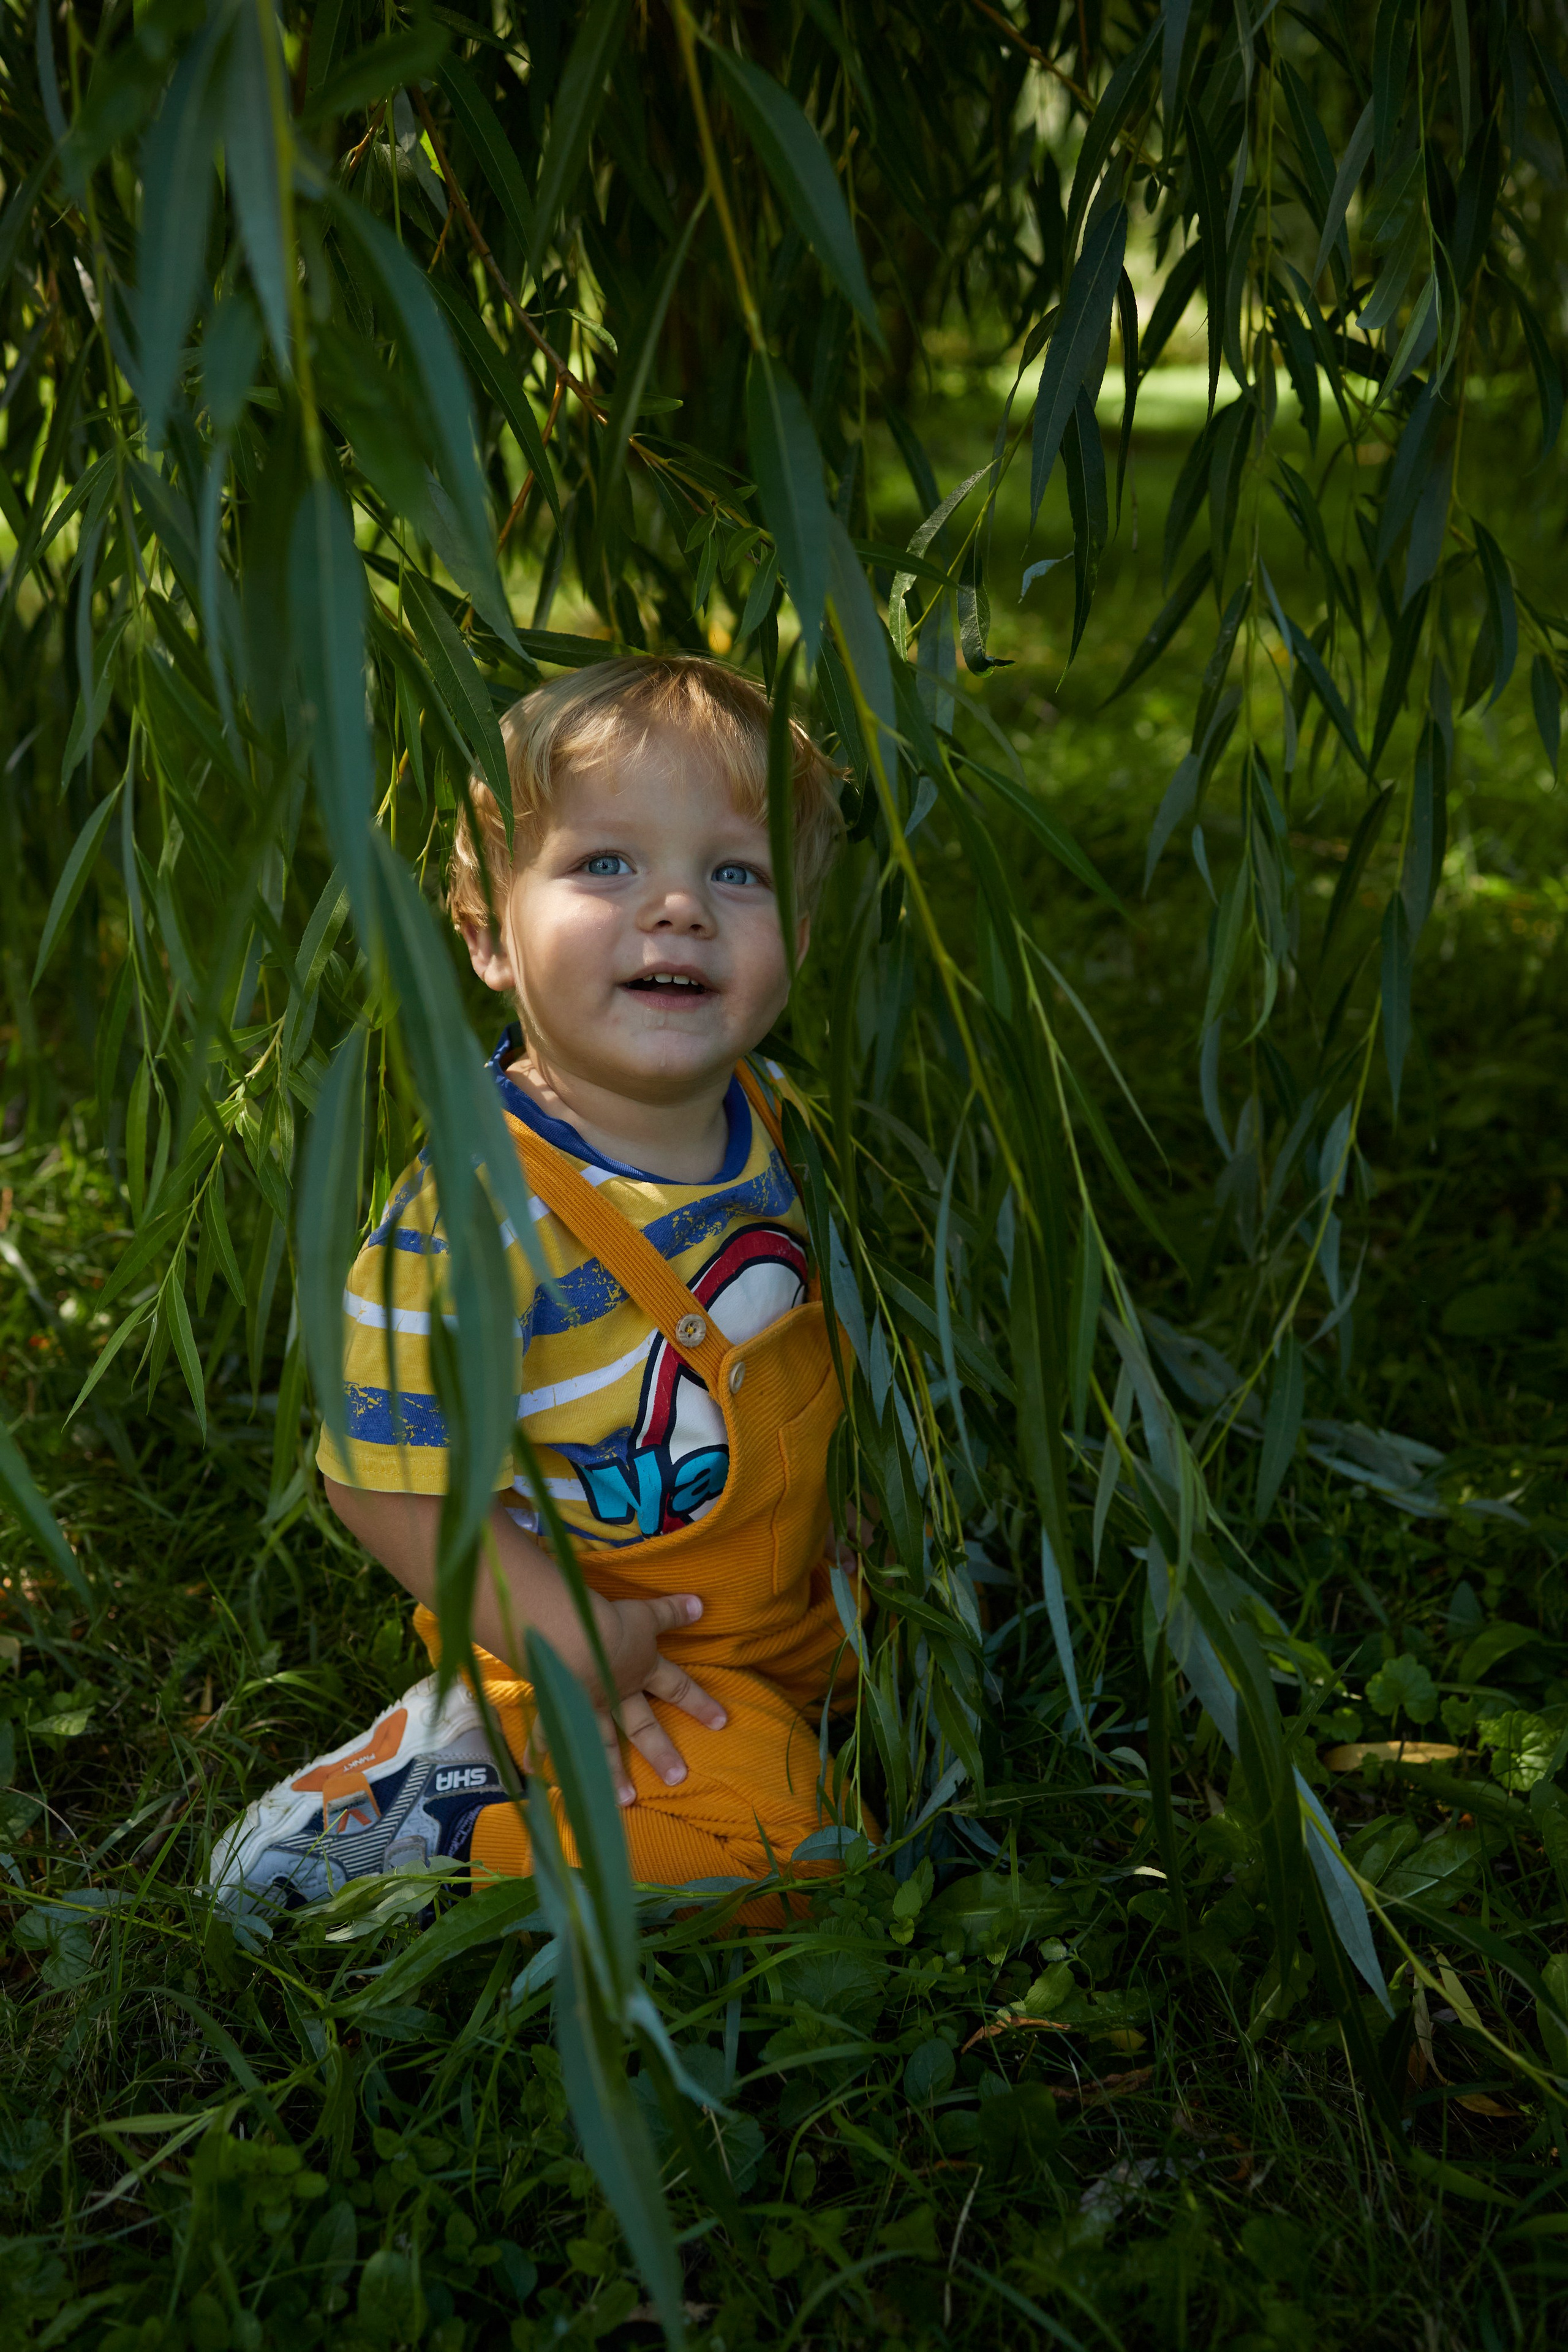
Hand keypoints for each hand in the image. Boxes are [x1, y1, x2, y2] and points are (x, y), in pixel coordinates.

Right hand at [533, 1592, 728, 1806]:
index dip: (700, 1703)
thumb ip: (671, 1611)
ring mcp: (589, 1706)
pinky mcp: (558, 1707)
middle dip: (661, 1753)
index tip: (722, 1722)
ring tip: (624, 1801)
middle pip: (644, 1727)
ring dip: (613, 1773)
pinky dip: (538, 1751)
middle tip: (679, 1778)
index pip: (677, 1688)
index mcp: (640, 1670)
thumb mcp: (645, 1614)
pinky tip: (533, 1772)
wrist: (572, 1640)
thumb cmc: (610, 1622)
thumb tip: (702, 1603)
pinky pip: (547, 1733)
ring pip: (604, 1744)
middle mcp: (619, 1694)